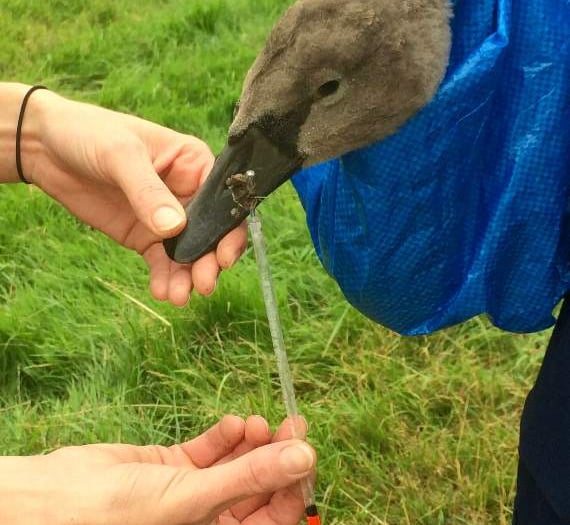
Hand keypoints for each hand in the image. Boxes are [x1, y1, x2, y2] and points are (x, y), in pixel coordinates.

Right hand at [0, 415, 314, 524]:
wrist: (58, 500)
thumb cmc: (124, 516)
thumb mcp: (195, 499)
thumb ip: (251, 476)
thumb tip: (305, 457)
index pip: (276, 516)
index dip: (295, 484)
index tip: (305, 448)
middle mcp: (212, 519)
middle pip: (260, 487)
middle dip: (276, 455)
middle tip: (291, 423)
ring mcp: (193, 493)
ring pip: (237, 465)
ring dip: (252, 442)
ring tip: (256, 421)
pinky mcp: (175, 467)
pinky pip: (210, 451)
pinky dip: (224, 436)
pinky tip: (232, 423)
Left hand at [25, 88, 246, 304]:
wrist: (45, 148)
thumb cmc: (90, 133)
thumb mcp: (120, 155)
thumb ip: (148, 191)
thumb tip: (175, 227)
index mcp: (192, 163)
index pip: (222, 199)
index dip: (229, 229)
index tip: (224, 257)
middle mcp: (187, 192)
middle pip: (211, 232)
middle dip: (209, 260)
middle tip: (202, 284)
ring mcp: (166, 217)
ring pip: (189, 252)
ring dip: (188, 276)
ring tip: (178, 296)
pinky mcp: (144, 235)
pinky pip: (162, 261)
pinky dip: (165, 278)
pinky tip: (162, 292)